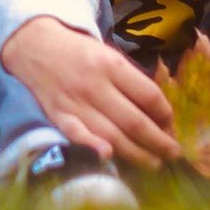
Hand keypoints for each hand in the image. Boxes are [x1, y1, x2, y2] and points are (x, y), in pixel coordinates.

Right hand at [0, 16, 180, 167]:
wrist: (36, 45)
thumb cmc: (81, 53)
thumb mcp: (109, 56)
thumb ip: (131, 82)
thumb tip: (158, 116)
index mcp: (112, 65)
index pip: (149, 96)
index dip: (166, 115)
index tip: (171, 126)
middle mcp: (95, 85)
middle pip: (134, 121)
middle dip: (159, 142)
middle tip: (173, 154)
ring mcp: (75, 102)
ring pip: (111, 135)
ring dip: (137, 154)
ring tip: (155, 164)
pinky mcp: (58, 115)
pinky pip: (77, 135)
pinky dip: (92, 147)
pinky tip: (108, 157)